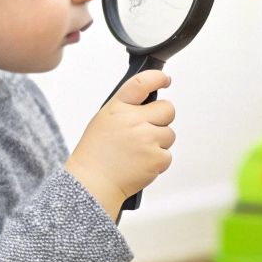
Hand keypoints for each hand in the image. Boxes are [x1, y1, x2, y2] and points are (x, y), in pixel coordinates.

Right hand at [67, 70, 174, 216]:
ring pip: (169, 134)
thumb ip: (126, 109)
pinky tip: (139, 164)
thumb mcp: (104, 121)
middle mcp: (133, 121)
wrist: (92, 183)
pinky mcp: (156, 158)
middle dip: (162, 118)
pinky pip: (167, 155)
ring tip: (137, 152)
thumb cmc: (96, 153)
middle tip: (148, 130)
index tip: (165, 80)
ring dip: (159, 143)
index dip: (157, 78)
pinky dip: (157, 161)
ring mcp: (147, 139)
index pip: (142, 83)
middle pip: (167, 109)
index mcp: (118, 109)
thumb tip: (150, 102)